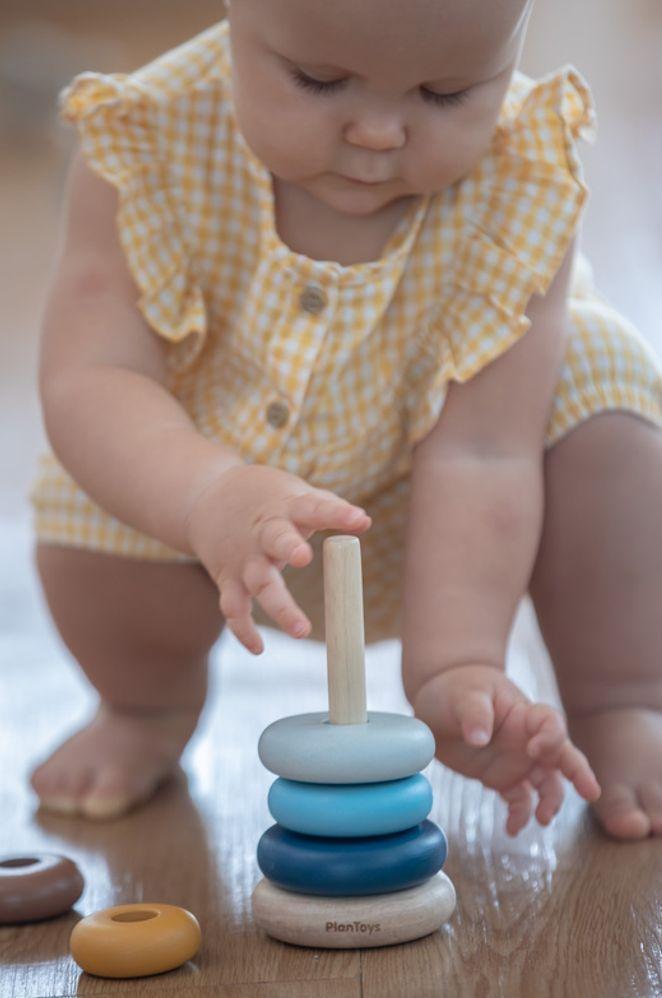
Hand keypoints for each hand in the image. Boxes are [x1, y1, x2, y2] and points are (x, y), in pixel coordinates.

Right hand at [185, 463, 370, 653]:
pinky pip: (234, 608)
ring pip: (259, 582)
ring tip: (302, 630)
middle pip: (276, 540)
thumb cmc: (265, 498)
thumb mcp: (294, 493)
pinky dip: (243, 629)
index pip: (315, 507)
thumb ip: (327, 507)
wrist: (204, 498)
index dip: (337, 514)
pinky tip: (259, 648)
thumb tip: (365, 522)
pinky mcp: (228, 579)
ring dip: (279, 606)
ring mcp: (244, 558)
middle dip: (289, 547)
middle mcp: (263, 533)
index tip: (359, 520)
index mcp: (286, 507)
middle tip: (304, 557)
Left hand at [412, 664, 600, 834]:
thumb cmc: (458, 688)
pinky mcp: (502, 779)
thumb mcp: (464, 694)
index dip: (550, 737)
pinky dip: (519, 815)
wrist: (441, 702)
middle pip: (562, 756)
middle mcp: (528, 739)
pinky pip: (519, 800)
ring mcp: (518, 761)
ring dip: (550, 802)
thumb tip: (478, 739)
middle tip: (591, 793)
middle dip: (579, 773)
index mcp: (523, 713)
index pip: (551, 723)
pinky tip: (511, 829)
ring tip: (542, 819)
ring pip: (546, 784)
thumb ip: (474, 713)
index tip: (534, 750)